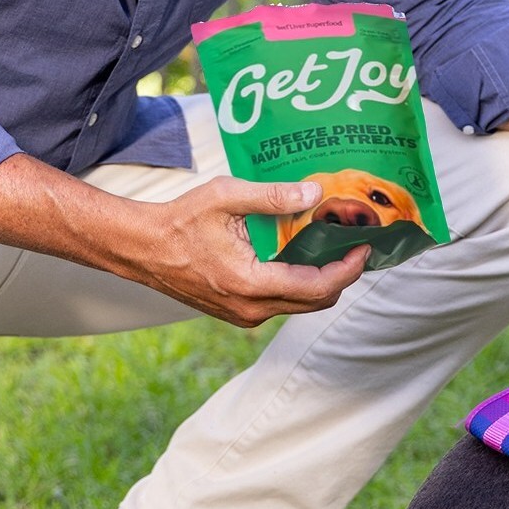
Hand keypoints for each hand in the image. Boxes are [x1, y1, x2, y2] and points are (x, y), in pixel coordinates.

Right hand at [117, 177, 370, 327]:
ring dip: (322, 282)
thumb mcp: (226, 196)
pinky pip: (282, 304)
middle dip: (342, 275)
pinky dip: (300, 286)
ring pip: (300, 306)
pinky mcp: (238, 313)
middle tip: (357, 246)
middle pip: (316, 302)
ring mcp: (244, 315)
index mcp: (250, 283)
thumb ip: (273, 196)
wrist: (143, 249)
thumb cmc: (181, 221)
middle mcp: (251, 309)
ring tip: (335, 250)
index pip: (317, 287)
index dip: (348, 268)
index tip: (365, 247)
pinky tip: (304, 259)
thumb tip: (314, 193)